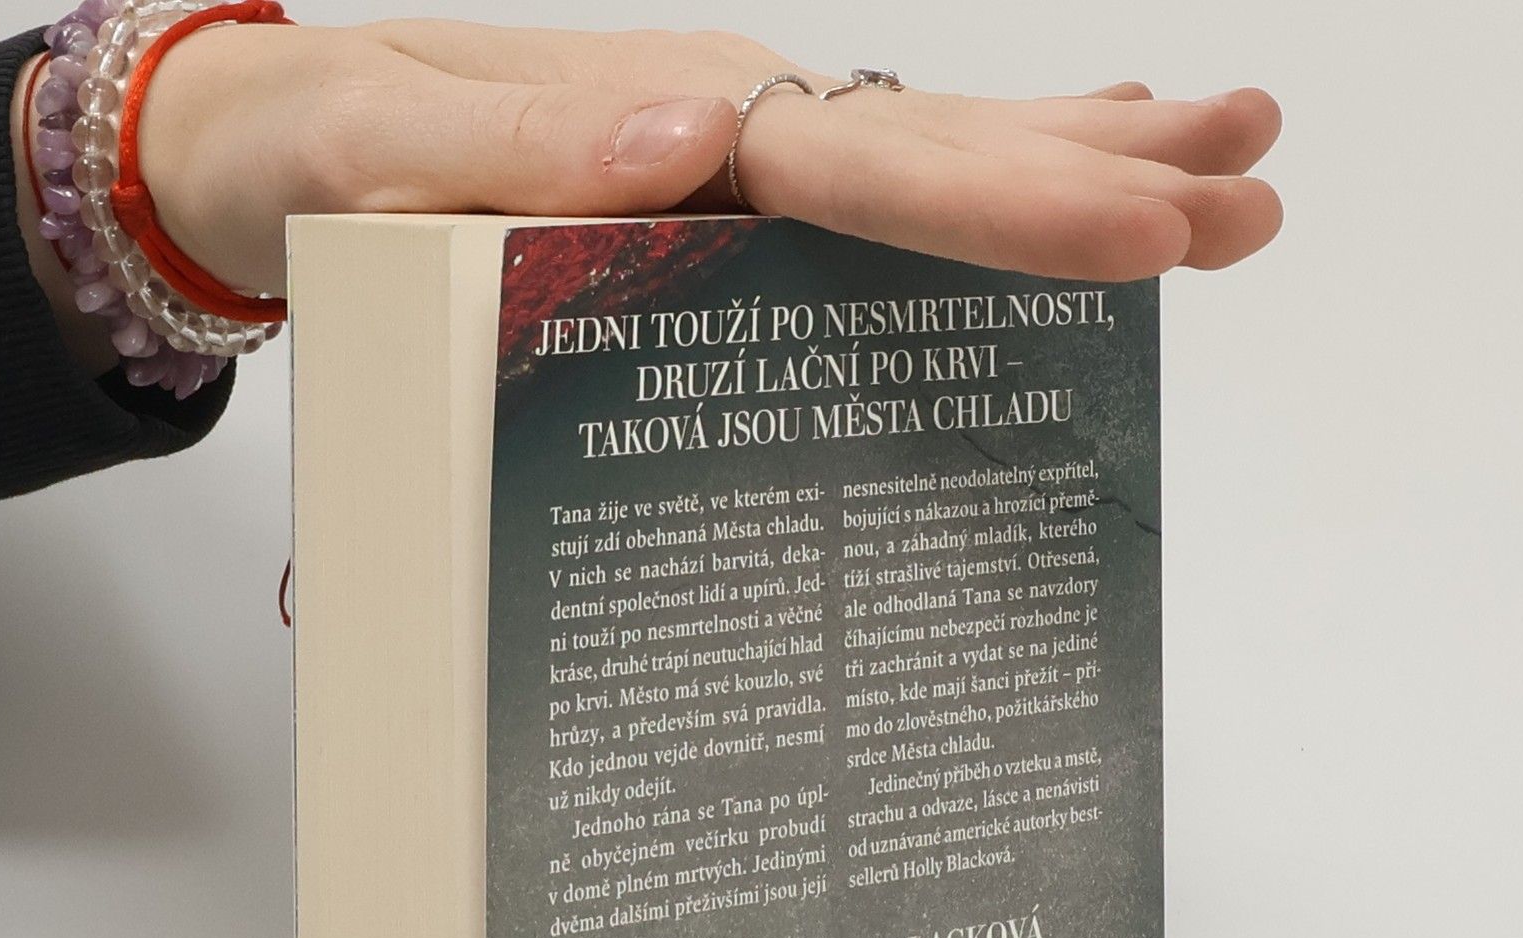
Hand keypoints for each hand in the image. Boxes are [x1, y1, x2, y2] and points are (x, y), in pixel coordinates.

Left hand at [132, 22, 1281, 297]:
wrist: (267, 143)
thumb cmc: (314, 155)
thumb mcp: (380, 152)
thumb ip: (526, 150)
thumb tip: (696, 145)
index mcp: (673, 122)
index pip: (871, 169)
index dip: (1014, 205)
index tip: (1147, 230)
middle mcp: (729, 126)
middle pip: (944, 149)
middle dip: (1102, 180)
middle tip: (1255, 195)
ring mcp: (738, 157)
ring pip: (938, 156)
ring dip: (1082, 166)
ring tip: (1228, 175)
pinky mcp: (727, 196)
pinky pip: (876, 193)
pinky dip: (982, 185)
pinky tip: (1062, 179)